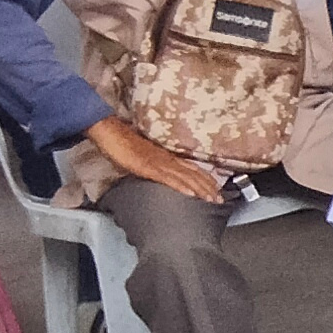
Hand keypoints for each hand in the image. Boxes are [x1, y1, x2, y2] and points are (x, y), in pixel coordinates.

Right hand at [88, 115, 225, 200]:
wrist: (111, 132)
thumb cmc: (124, 144)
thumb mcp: (144, 156)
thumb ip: (156, 164)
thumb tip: (163, 174)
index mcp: (167, 156)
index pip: (192, 168)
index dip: (206, 179)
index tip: (217, 189)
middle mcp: (167, 159)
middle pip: (194, 173)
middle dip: (209, 187)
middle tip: (221, 199)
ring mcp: (159, 163)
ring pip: (185, 177)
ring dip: (200, 189)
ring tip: (212, 199)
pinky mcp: (148, 167)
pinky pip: (168, 178)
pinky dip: (181, 186)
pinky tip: (190, 194)